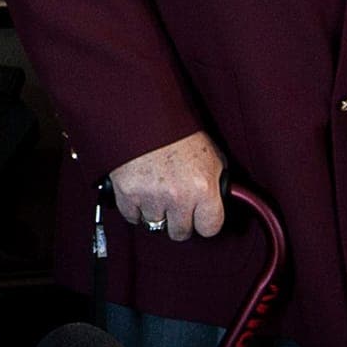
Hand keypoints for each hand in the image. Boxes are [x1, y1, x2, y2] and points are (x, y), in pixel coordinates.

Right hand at [110, 131, 226, 240]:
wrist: (144, 114)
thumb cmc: (178, 132)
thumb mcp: (210, 155)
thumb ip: (216, 183)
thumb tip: (219, 202)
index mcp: (203, 188)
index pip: (210, 228)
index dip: (205, 221)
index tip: (200, 216)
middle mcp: (178, 197)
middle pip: (181, 232)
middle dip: (179, 220)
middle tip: (176, 204)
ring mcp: (151, 198)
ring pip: (155, 226)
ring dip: (156, 213)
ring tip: (156, 192)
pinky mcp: (127, 195)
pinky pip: (133, 218)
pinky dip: (135, 209)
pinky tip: (141, 192)